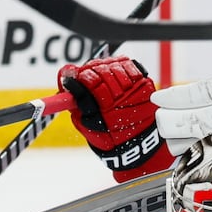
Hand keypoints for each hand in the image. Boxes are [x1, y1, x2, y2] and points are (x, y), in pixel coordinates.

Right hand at [58, 56, 169, 181]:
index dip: (78, 76)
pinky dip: (121, 66)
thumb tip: (66, 83)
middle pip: (102, 69)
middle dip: (91, 71)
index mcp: (106, 106)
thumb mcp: (87, 126)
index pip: (89, 80)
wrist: (139, 146)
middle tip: (86, 78)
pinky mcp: (145, 84)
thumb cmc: (111, 138)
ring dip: (105, 68)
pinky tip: (116, 74)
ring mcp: (136, 88)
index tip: (71, 77)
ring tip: (102, 77)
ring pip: (115, 65)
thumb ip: (77, 104)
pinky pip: (131, 65)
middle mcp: (123, 95)